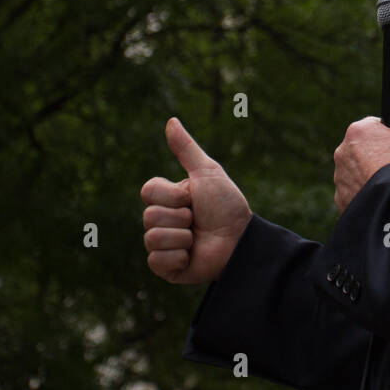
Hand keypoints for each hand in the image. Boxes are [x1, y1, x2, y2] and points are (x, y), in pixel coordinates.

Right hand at [141, 117, 251, 283]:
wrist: (240, 240)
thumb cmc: (226, 206)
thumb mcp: (207, 173)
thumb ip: (187, 149)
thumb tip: (171, 120)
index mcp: (167, 199)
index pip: (148, 191)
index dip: (172, 195)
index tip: (192, 197)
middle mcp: (161, 221)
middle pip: (149, 216)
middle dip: (181, 218)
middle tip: (198, 220)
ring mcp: (162, 245)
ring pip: (152, 238)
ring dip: (182, 238)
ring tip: (197, 239)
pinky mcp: (166, 268)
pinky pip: (156, 261)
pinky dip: (178, 257)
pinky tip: (191, 256)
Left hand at [332, 116, 389, 213]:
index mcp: (358, 131)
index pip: (375, 126)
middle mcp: (343, 151)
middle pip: (364, 149)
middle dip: (378, 156)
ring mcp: (339, 176)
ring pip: (356, 172)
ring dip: (369, 175)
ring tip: (389, 184)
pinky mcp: (341, 198)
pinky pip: (354, 192)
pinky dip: (365, 194)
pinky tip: (381, 196)